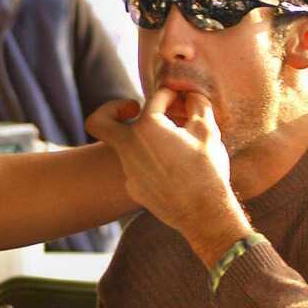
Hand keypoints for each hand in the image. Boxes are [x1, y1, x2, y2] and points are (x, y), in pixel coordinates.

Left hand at [86, 91, 247, 261]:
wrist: (204, 213)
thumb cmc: (207, 169)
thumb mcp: (207, 132)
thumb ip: (197, 105)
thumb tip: (190, 94)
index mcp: (147, 126)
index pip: (155, 99)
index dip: (171, 95)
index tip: (182, 100)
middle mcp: (129, 146)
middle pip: (99, 122)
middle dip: (113, 109)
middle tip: (132, 109)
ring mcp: (128, 169)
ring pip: (124, 146)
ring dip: (142, 139)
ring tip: (172, 144)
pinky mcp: (133, 187)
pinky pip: (135, 168)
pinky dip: (148, 162)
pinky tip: (171, 169)